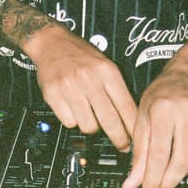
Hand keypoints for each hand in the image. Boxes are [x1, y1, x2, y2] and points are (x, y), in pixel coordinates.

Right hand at [22, 26, 137, 151]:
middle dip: (119, 138)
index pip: (125, 106)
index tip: (135, 138)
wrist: (51, 42)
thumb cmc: (80, 55)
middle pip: (109, 120)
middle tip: (122, 145)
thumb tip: (130, 118)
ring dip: (92, 127)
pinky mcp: (54, 95)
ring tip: (90, 117)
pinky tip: (73, 110)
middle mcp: (90, 79)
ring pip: (88, 125)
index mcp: (107, 71)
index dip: (132, 127)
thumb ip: (117, 88)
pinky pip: (69, 122)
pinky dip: (73, 121)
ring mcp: (71, 88)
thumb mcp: (105, 65)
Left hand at [121, 66, 187, 187]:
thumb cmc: (162, 94)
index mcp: (163, 108)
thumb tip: (133, 182)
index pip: (160, 153)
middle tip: (162, 185)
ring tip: (177, 167)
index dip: (154, 177)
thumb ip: (139, 152)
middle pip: (183, 160)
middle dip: (171, 180)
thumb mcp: (142, 117)